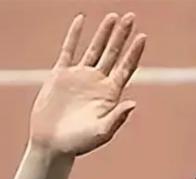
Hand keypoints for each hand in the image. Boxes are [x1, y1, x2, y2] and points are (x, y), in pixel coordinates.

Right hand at [28, 13, 146, 156]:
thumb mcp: (101, 133)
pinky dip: (74, 35)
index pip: (126, 68)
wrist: (52, 144)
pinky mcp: (61, 75)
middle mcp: (97, 82)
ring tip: (113, 16)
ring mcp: (79, 77)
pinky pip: (69, 50)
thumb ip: (117, 118)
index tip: (143, 36)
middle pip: (113, 53)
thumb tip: (133, 103)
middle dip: (122, 36)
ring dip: (104, 33)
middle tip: (131, 17)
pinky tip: (81, 20)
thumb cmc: (79, 143)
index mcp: (110, 94)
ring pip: (95, 49)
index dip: (134, 52)